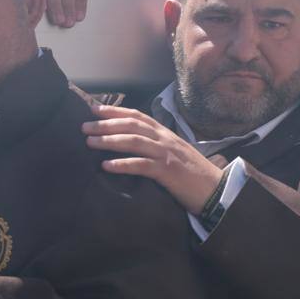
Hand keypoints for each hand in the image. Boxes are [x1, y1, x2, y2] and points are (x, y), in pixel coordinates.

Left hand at [82, 104, 223, 214]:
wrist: (216, 189)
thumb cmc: (193, 174)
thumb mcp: (175, 153)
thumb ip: (157, 146)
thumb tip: (133, 144)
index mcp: (166, 134)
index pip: (138, 116)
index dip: (115, 111)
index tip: (94, 109)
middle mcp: (165, 140)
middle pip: (132, 125)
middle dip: (106, 124)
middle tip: (84, 126)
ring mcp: (167, 154)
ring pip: (134, 141)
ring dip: (109, 141)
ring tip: (89, 142)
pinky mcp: (167, 172)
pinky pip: (142, 165)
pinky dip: (123, 164)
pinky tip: (106, 166)